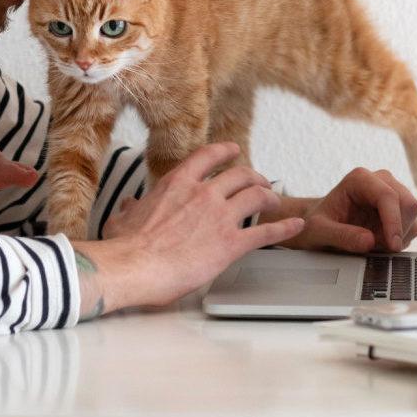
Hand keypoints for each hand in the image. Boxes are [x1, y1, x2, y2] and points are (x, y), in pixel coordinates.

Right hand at [73, 143, 304, 314]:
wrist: (134, 266)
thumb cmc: (126, 247)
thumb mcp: (121, 220)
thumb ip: (130, 209)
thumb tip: (128, 206)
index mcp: (177, 184)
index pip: (207, 157)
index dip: (224, 151)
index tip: (233, 150)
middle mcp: (203, 194)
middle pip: (239, 174)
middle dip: (253, 176)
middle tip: (259, 181)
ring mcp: (219, 217)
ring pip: (255, 196)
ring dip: (269, 195)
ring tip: (274, 199)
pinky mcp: (231, 243)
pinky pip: (265, 232)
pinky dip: (284, 228)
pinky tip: (295, 227)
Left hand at [283, 166, 416, 254]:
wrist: (320, 226)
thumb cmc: (316, 224)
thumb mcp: (319, 232)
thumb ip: (341, 236)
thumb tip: (369, 241)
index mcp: (359, 179)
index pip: (388, 196)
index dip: (394, 222)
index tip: (391, 246)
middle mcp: (380, 181)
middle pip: (408, 204)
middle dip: (398, 231)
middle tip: (377, 248)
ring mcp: (392, 193)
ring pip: (413, 216)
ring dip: (399, 237)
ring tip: (373, 245)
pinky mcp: (398, 209)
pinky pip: (412, 226)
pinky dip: (400, 240)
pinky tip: (380, 244)